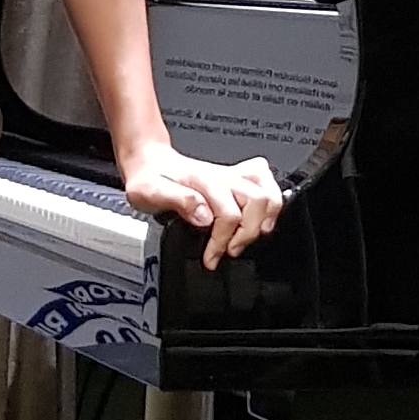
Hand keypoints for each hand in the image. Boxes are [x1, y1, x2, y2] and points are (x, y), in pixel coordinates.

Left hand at [122, 146, 282, 270]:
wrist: (148, 162)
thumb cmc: (148, 178)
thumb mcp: (149, 191)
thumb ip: (178, 200)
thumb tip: (204, 217)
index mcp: (204, 182)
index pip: (229, 213)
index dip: (221, 241)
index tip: (210, 257)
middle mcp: (222, 177)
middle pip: (257, 201)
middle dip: (247, 232)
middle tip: (230, 249)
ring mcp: (231, 177)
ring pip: (268, 191)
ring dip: (264, 219)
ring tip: (247, 236)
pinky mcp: (236, 178)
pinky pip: (266, 182)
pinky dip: (270, 202)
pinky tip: (259, 217)